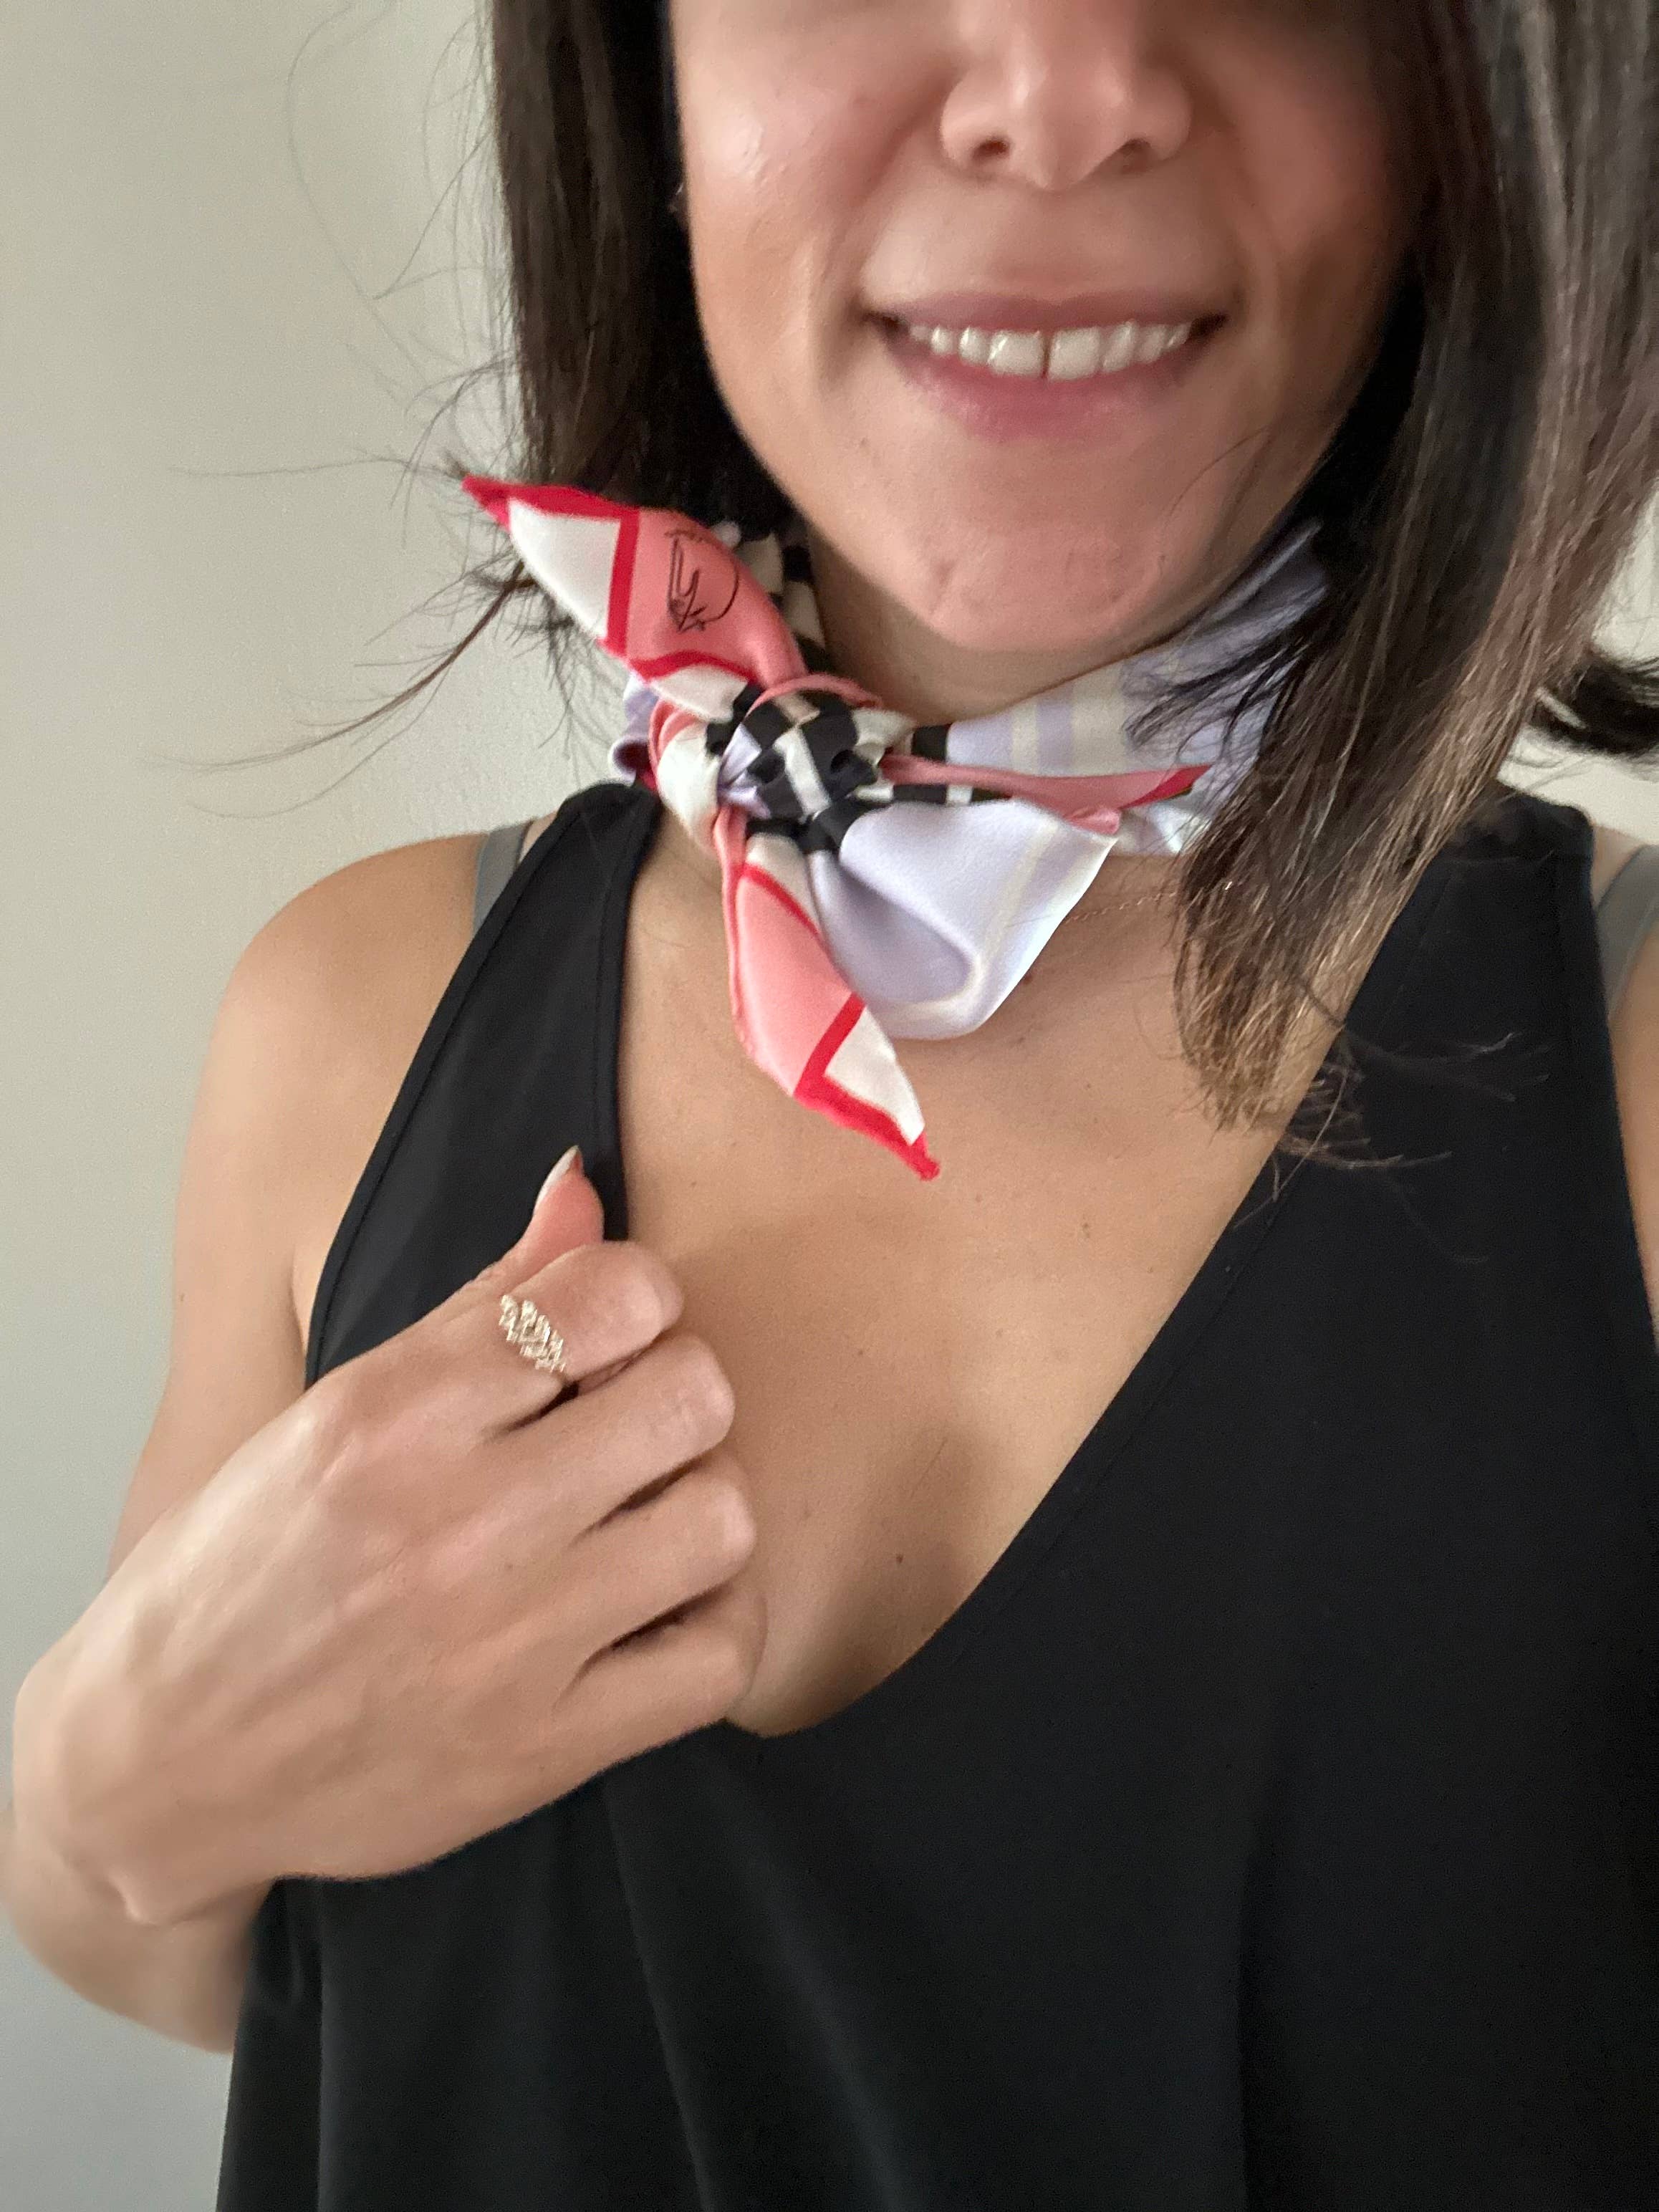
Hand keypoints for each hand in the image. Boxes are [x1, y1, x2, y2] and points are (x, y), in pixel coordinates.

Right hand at [70, 1150, 763, 1924]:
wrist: (159, 1763)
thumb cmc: (247, 1566)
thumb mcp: (339, 1408)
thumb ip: (486, 1296)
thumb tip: (586, 1182)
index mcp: (394, 1412)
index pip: (615, 1294)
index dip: (638, 1302)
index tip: (606, 1341)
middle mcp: (455, 1520)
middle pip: (691, 1397)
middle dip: (675, 1396)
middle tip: (629, 1432)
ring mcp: (505, 1644)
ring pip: (720, 1520)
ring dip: (698, 1509)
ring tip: (640, 1523)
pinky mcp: (543, 1750)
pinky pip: (718, 1659)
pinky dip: (708, 1628)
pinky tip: (649, 1615)